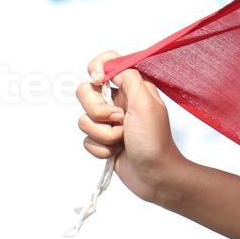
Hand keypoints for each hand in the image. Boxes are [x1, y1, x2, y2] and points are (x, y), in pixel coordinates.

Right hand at [77, 50, 184, 205]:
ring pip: (85, 119)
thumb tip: (112, 64)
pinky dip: (101, 148)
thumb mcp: (146, 103)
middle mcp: (119, 102)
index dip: (97, 67)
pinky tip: (117, 153)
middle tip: (119, 120)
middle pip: (87, 92)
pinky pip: (86, 139)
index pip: (108, 63)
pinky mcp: (103, 140)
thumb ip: (129, 78)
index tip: (99, 81)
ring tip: (121, 140)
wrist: (154, 176)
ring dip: (103, 134)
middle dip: (98, 110)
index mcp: (132, 88)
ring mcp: (110, 122)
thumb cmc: (154, 141)